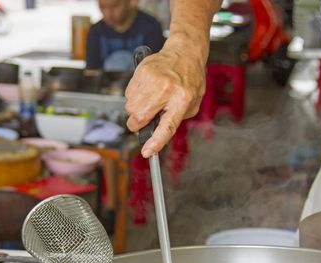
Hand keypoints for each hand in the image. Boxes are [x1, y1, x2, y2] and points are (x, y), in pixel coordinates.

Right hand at [125, 36, 206, 157]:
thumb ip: (175, 119)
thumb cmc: (189, 80)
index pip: (167, 126)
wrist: (184, 52)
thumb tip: (156, 133)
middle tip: (145, 119)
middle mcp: (166, 89)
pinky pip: (128, 94)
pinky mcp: (141, 71)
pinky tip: (146, 90)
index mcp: (183, 99)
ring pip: (130, 107)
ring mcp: (152, 79)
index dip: (155, 142)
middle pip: (139, 117)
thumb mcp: (192, 103)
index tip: (147, 152)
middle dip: (137, 124)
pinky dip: (134, 96)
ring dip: (136, 109)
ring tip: (150, 99)